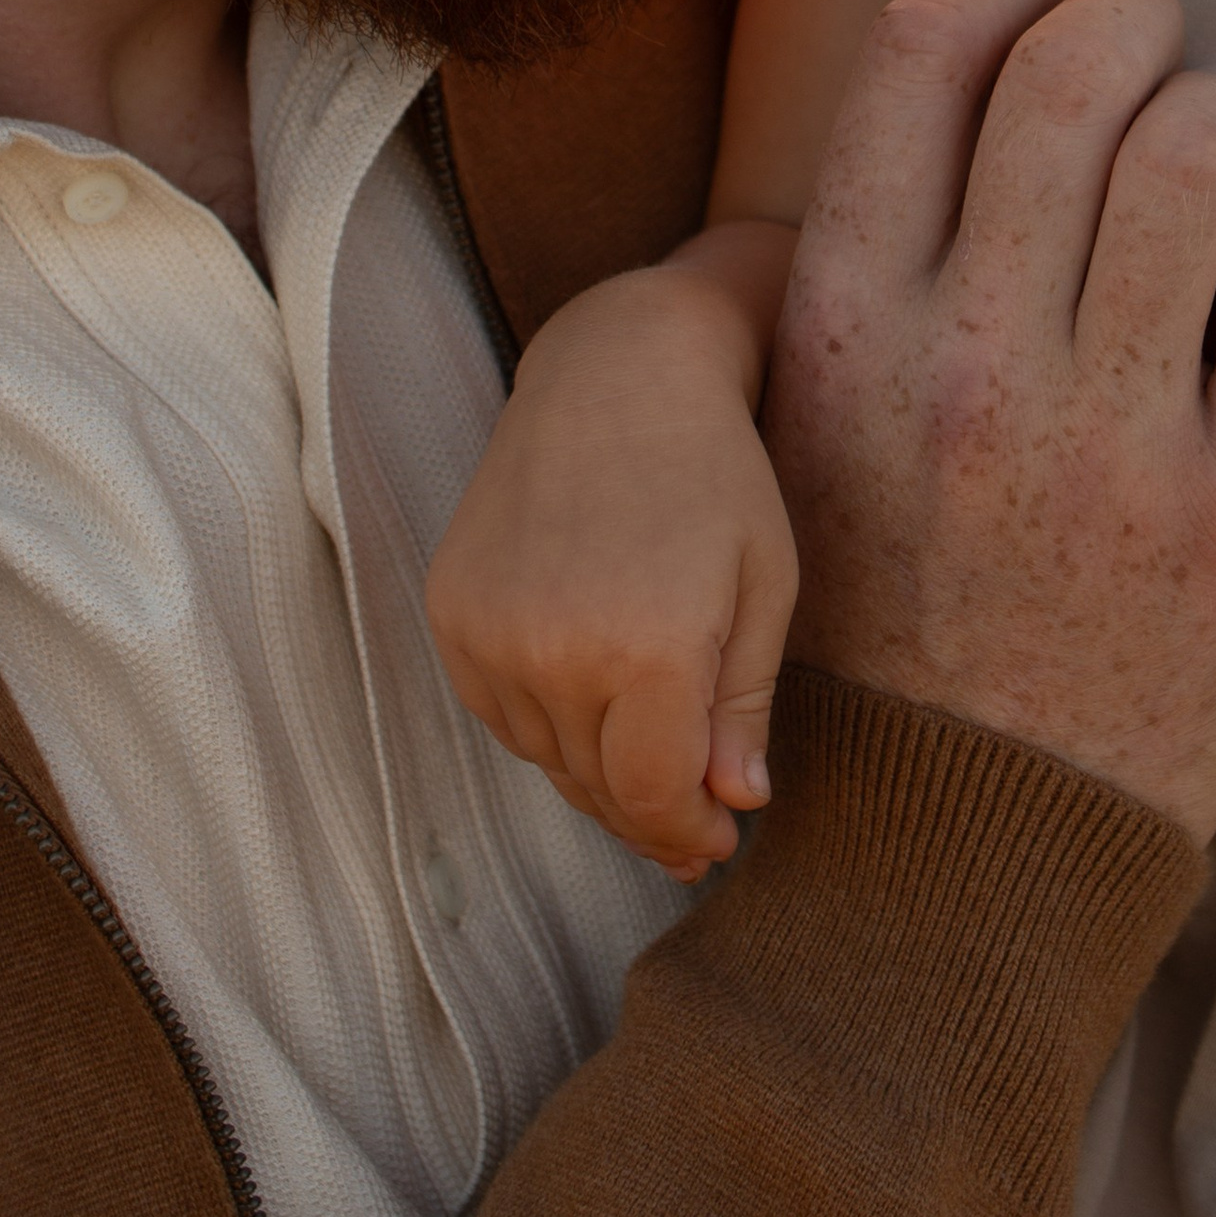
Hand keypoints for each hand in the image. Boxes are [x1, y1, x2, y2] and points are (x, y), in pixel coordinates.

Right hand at [426, 228, 799, 876]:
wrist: (616, 374)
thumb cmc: (716, 473)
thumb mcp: (765, 585)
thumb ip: (744, 706)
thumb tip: (736, 805)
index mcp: (648, 646)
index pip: (653, 795)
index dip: (687, 833)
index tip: (717, 843)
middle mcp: (553, 647)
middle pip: (598, 787)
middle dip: (651, 812)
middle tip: (695, 823)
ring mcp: (488, 630)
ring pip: (546, 757)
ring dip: (599, 768)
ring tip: (650, 750)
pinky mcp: (450, 612)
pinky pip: (499, 712)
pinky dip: (547, 722)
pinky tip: (592, 694)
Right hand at [764, 0, 1215, 840]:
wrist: (972, 838)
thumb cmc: (889, 608)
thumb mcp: (811, 431)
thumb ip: (855, 263)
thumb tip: (941, 69)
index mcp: (842, 333)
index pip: (925, 55)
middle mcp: (969, 370)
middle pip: (1074, 74)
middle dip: (1134, 13)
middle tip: (1158, 29)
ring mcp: (1113, 444)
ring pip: (1201, 153)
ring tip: (1214, 146)